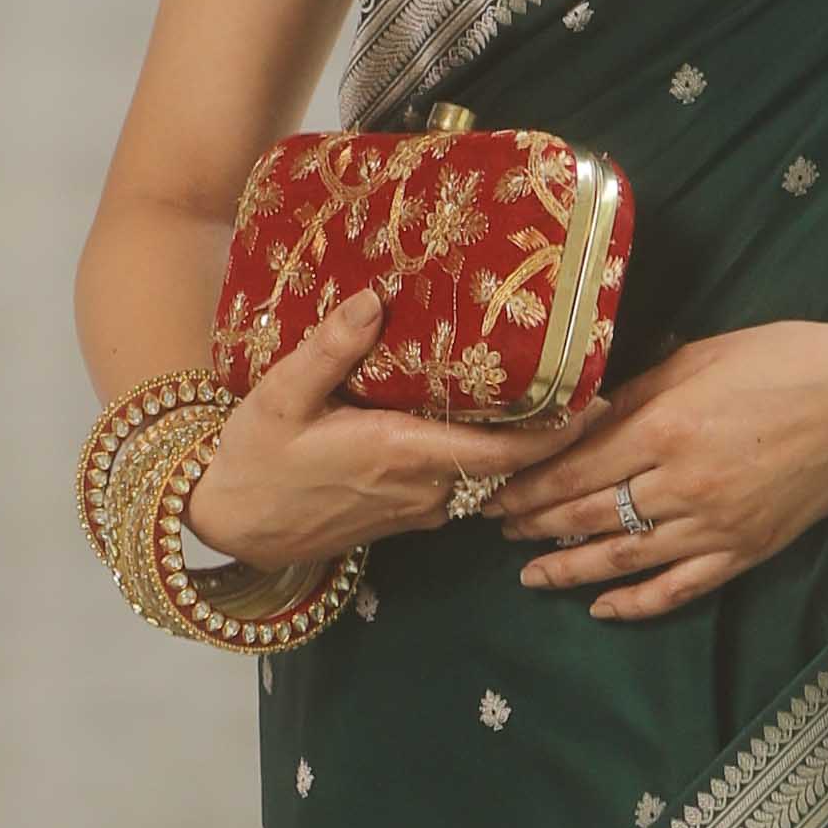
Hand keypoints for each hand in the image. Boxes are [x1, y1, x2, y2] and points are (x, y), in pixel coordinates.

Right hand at [181, 288, 579, 565]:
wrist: (232, 528)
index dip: (554, 433)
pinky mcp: (408, 517)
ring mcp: (420, 509)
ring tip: (548, 395)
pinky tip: (487, 422)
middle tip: (585, 383)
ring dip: (519, 446)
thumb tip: (377, 299)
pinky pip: (463, 485)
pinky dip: (484, 458)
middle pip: (507, 465)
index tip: (595, 402)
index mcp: (403, 455)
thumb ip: (329, 348)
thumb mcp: (279, 395)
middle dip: (549, 433)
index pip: (501, 453)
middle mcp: (425, 489)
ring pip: (487, 477)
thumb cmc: (255, 460)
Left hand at [506, 322, 827, 620]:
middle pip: (588, 515)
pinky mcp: (745, 552)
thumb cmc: (784, 360)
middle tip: (498, 532)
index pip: (573, 468)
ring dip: (571, 570)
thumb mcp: (698, 356)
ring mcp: (713, 526)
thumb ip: (636, 392)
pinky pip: (680, 588)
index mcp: (663, 427)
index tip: (491, 493)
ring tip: (532, 576)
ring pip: (624, 558)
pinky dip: (637, 603)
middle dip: (535, 525)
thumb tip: (583, 415)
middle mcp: (680, 485)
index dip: (526, 486)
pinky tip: (602, 608)